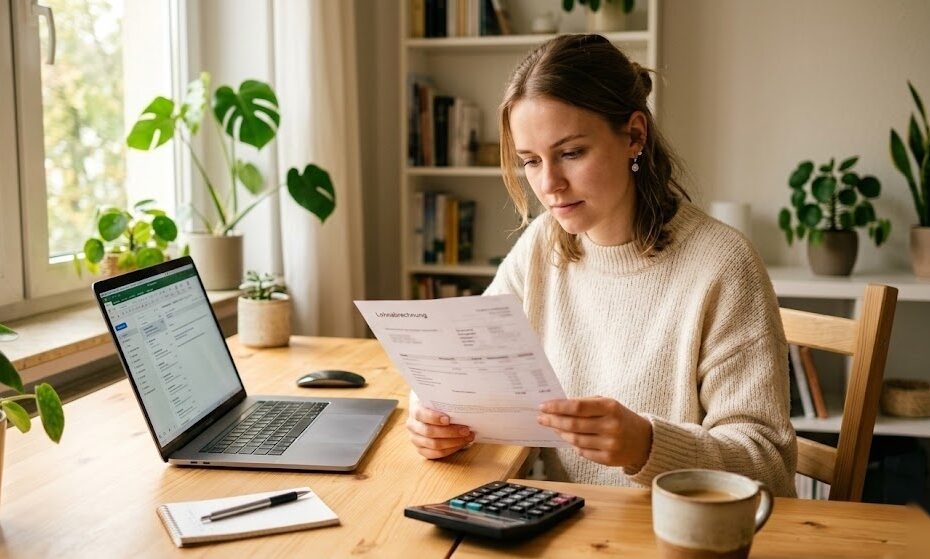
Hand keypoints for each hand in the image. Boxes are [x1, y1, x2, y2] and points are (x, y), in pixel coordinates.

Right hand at [406, 398, 474, 458]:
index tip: (448, 419)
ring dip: (454, 442)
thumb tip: (461, 400)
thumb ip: (446, 399)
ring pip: (434, 445)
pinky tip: (461, 444)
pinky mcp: (421, 449)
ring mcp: (415, 439)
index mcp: (415, 409)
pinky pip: (436, 454)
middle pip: (429, 432)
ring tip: (468, 437)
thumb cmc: (437, 403)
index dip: (434, 417)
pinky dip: (450, 450)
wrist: (429, 409)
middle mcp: (412, 425)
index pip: (421, 414)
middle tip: (466, 430)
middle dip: (450, 432)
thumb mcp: (438, 397)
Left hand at [537, 397, 652, 470]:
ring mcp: (610, 445)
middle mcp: (611, 426)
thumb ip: (584, 403)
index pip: (577, 407)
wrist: (645, 440)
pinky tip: (569, 439)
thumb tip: (557, 407)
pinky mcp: (609, 460)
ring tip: (554, 428)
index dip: (557, 407)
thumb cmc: (620, 417)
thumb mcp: (607, 403)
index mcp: (610, 407)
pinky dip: (573, 445)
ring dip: (561, 433)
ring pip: (575, 440)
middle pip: (573, 425)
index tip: (543, 406)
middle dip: (553, 421)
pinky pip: (583, 452)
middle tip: (541, 418)